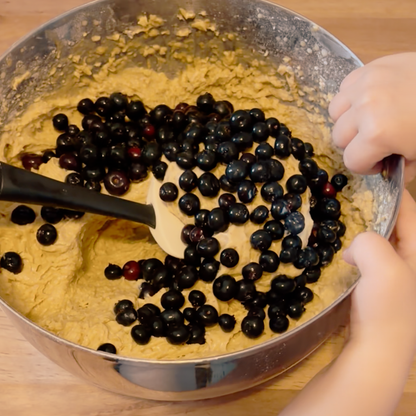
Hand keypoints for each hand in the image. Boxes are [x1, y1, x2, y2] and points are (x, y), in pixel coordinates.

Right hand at [329, 52, 415, 181]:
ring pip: (335, 112)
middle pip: (339, 137)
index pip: (351, 161)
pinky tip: (371, 102)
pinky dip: (352, 98)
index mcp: (377, 134)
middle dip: (356, 144)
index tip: (380, 161)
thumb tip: (386, 171)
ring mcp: (364, 85)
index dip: (366, 166)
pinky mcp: (370, 68)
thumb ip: (400, 171)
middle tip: (376, 142)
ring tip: (369, 120)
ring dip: (348, 120)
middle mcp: (364, 108)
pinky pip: (344, 89)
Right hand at [344, 190, 415, 347]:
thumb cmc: (387, 309)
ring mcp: (400, 275)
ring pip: (383, 241)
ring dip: (368, 231)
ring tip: (349, 221)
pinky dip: (361, 250)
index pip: (411, 214)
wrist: (377, 349)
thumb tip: (356, 245)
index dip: (393, 193)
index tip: (373, 177)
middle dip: (378, 211)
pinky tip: (349, 254)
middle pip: (398, 224)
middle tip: (355, 197)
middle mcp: (414, 262)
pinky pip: (373, 257)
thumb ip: (370, 242)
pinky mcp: (384, 285)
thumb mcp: (384, 269)